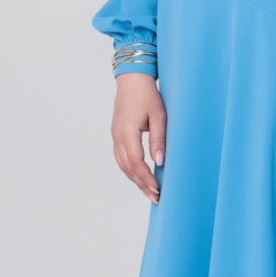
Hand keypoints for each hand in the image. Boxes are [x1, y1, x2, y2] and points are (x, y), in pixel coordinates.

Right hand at [110, 73, 165, 202]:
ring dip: (136, 179)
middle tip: (157, 198)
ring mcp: (115, 136)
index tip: (158, 191)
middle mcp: (117, 137)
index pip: (136, 163)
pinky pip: (122, 158)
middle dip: (142, 184)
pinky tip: (141, 176)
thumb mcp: (159, 117)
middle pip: (128, 168)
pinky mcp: (117, 134)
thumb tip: (160, 163)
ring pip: (123, 165)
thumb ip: (159, 140)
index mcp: (127, 133)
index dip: (147, 179)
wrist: (132, 79)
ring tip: (150, 191)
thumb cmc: (148, 95)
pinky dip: (131, 170)